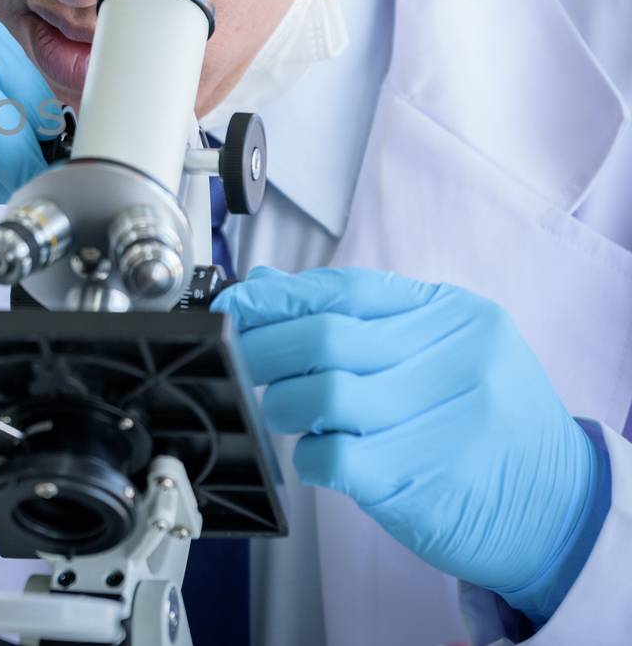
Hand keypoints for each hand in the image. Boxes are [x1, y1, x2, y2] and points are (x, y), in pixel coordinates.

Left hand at [213, 267, 609, 622]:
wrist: (559, 510)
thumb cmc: (481, 422)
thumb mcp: (437, 351)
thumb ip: (355, 318)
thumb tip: (262, 285)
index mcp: (455, 315)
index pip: (345, 288)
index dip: (277, 296)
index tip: (236, 303)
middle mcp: (456, 359)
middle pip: (324, 338)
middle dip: (263, 348)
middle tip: (242, 362)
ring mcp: (442, 420)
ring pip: (319, 395)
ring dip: (281, 404)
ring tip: (286, 412)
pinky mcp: (419, 480)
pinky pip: (330, 455)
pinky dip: (306, 456)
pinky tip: (318, 458)